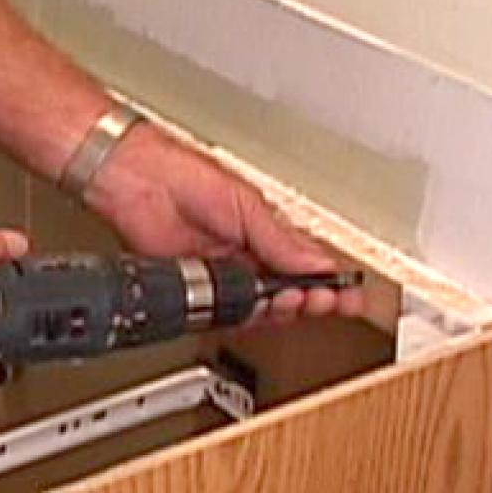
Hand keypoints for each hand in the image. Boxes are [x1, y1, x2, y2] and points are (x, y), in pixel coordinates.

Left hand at [84, 122, 362, 320]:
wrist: (139, 183)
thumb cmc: (186, 176)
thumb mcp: (245, 205)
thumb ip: (280, 241)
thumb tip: (318, 264)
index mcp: (265, 232)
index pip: (307, 265)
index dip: (331, 283)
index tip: (352, 294)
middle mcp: (247, 256)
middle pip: (290, 292)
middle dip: (312, 300)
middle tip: (324, 300)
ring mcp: (224, 274)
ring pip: (262, 307)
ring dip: (282, 309)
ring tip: (294, 301)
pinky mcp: (199, 289)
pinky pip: (228, 313)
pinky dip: (247, 316)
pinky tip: (259, 310)